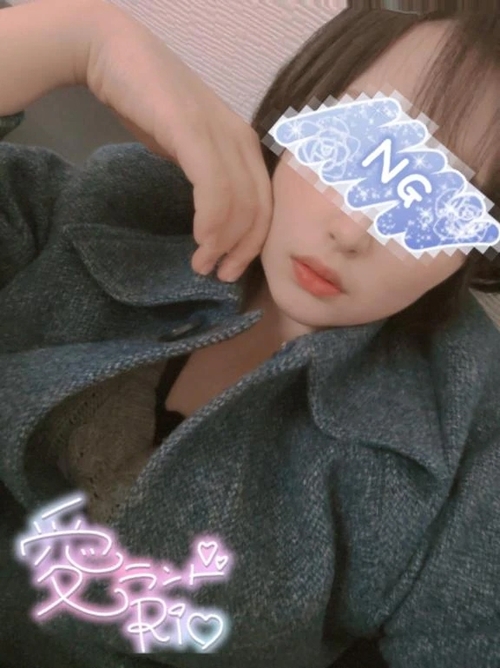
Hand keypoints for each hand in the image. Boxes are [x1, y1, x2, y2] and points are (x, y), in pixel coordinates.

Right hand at [82, 0, 272, 281]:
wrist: (116, 58)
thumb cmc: (150, 106)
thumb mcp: (189, 149)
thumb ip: (207, 178)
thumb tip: (213, 221)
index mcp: (245, 145)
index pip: (265, 206)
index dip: (252, 245)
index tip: (230, 270)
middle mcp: (241, 140)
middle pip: (259, 210)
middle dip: (242, 251)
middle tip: (218, 275)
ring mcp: (220, 134)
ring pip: (239, 203)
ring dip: (223, 243)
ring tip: (202, 265)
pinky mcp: (193, 131)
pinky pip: (215, 187)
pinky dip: (211, 221)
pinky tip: (200, 240)